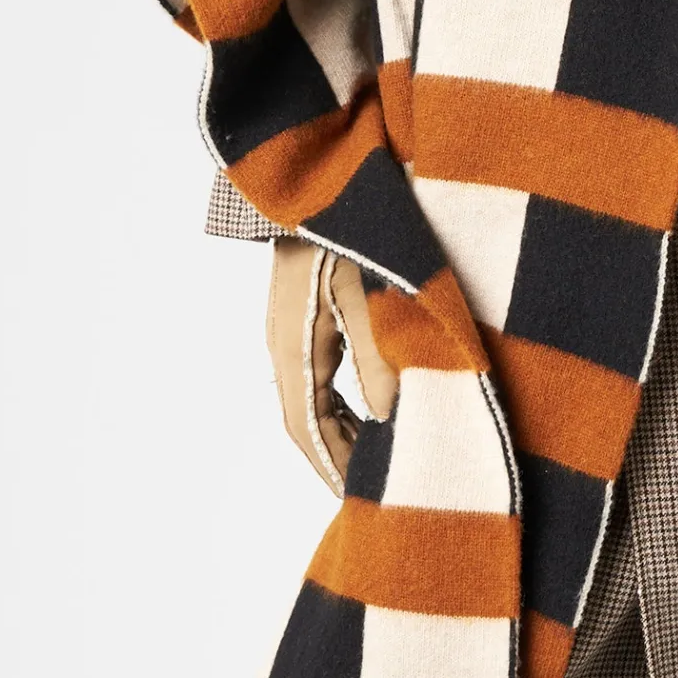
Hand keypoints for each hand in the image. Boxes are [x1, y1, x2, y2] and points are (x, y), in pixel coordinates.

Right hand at [266, 236, 398, 493]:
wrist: (322, 174)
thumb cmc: (353, 230)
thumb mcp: (372, 297)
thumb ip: (384, 363)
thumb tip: (394, 426)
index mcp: (293, 348)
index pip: (309, 430)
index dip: (337, 468)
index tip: (364, 502)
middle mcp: (283, 345)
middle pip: (308, 420)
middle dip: (343, 458)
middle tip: (380, 492)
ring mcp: (290, 329)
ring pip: (314, 398)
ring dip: (346, 430)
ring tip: (381, 460)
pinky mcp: (304, 313)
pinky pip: (320, 375)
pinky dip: (345, 401)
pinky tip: (373, 411)